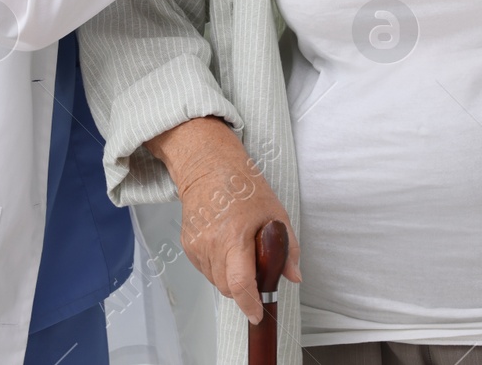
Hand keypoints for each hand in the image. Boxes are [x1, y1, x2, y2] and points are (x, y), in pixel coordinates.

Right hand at [145, 117, 301, 321]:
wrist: (208, 166)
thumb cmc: (242, 184)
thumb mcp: (275, 212)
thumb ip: (287, 248)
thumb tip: (293, 276)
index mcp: (235, 236)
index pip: (240, 284)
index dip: (250, 304)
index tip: (258, 314)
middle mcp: (211, 244)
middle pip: (228, 288)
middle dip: (244, 290)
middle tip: (256, 272)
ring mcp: (196, 246)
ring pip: (216, 281)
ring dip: (230, 277)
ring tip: (240, 250)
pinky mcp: (188, 245)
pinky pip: (206, 270)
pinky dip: (218, 267)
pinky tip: (226, 246)